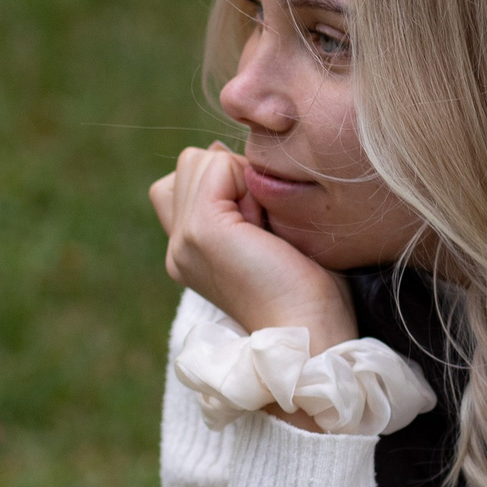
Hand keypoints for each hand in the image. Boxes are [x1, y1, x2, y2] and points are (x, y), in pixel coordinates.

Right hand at [149, 143, 354, 346]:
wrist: (310, 335)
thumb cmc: (308, 294)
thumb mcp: (265, 238)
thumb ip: (238, 202)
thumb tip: (219, 151)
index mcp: (188, 253)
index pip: (183, 183)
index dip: (228, 187)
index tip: (261, 231)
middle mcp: (176, 247)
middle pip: (189, 164)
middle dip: (232, 177)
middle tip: (263, 227)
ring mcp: (183, 239)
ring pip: (199, 159)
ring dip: (241, 179)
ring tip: (264, 227)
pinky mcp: (201, 230)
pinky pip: (218, 166)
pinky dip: (248, 183)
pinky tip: (265, 225)